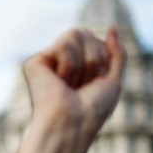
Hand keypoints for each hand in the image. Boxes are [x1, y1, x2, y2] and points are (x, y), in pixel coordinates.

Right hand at [0, 27, 125, 152]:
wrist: (72, 125)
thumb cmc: (92, 111)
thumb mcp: (113, 80)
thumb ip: (117, 54)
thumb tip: (112, 27)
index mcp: (76, 65)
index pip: (95, 40)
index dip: (102, 59)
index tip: (93, 84)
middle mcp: (59, 62)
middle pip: (86, 33)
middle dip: (94, 59)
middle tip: (82, 85)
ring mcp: (47, 61)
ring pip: (75, 34)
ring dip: (83, 63)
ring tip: (71, 85)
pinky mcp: (35, 63)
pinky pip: (65, 43)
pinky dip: (70, 65)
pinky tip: (59, 82)